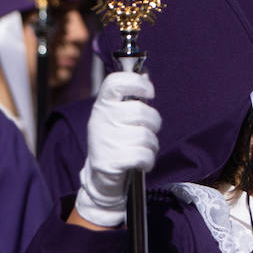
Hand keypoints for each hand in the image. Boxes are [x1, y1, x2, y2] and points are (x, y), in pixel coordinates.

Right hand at [75, 72, 160, 227]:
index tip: (149, 91)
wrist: (99, 178)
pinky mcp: (114, 161)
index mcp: (102, 106)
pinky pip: (145, 155)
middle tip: (148, 130)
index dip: (137, 82)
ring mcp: (107, 140)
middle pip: (142, 111)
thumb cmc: (113, 142)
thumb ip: (129, 98)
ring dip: (151, 145)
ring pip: (147, 135)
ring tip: (141, 149)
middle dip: (153, 123)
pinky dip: (148, 161)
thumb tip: (145, 74)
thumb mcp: (115, 117)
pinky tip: (141, 162)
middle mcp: (102, 120)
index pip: (116, 82)